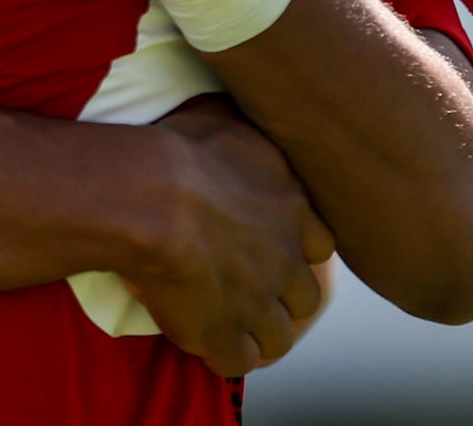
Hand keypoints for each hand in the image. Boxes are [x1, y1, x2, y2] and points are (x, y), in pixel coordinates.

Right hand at [122, 97, 335, 376]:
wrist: (151, 196)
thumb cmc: (181, 149)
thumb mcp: (226, 118)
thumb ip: (248, 133)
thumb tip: (250, 110)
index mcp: (293, 209)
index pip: (321, 246)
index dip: (298, 251)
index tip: (275, 248)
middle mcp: (286, 260)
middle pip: (306, 298)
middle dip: (283, 299)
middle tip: (251, 292)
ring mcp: (258, 303)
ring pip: (278, 338)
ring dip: (257, 334)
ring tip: (230, 325)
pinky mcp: (224, 335)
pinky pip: (237, 363)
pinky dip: (224, 355)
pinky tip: (205, 341)